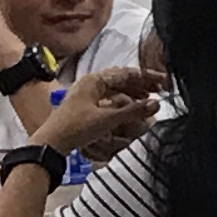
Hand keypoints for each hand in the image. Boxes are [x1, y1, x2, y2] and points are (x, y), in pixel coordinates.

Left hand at [31, 64, 165, 157]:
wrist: (51, 143)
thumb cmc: (77, 128)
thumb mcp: (108, 120)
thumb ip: (134, 111)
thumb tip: (157, 104)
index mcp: (95, 80)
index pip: (127, 73)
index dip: (147, 77)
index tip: (164, 82)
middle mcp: (91, 82)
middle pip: (121, 78)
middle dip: (141, 83)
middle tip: (160, 88)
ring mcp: (86, 93)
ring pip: (115, 87)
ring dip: (133, 91)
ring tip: (149, 97)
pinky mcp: (85, 104)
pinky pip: (109, 96)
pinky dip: (122, 99)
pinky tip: (130, 106)